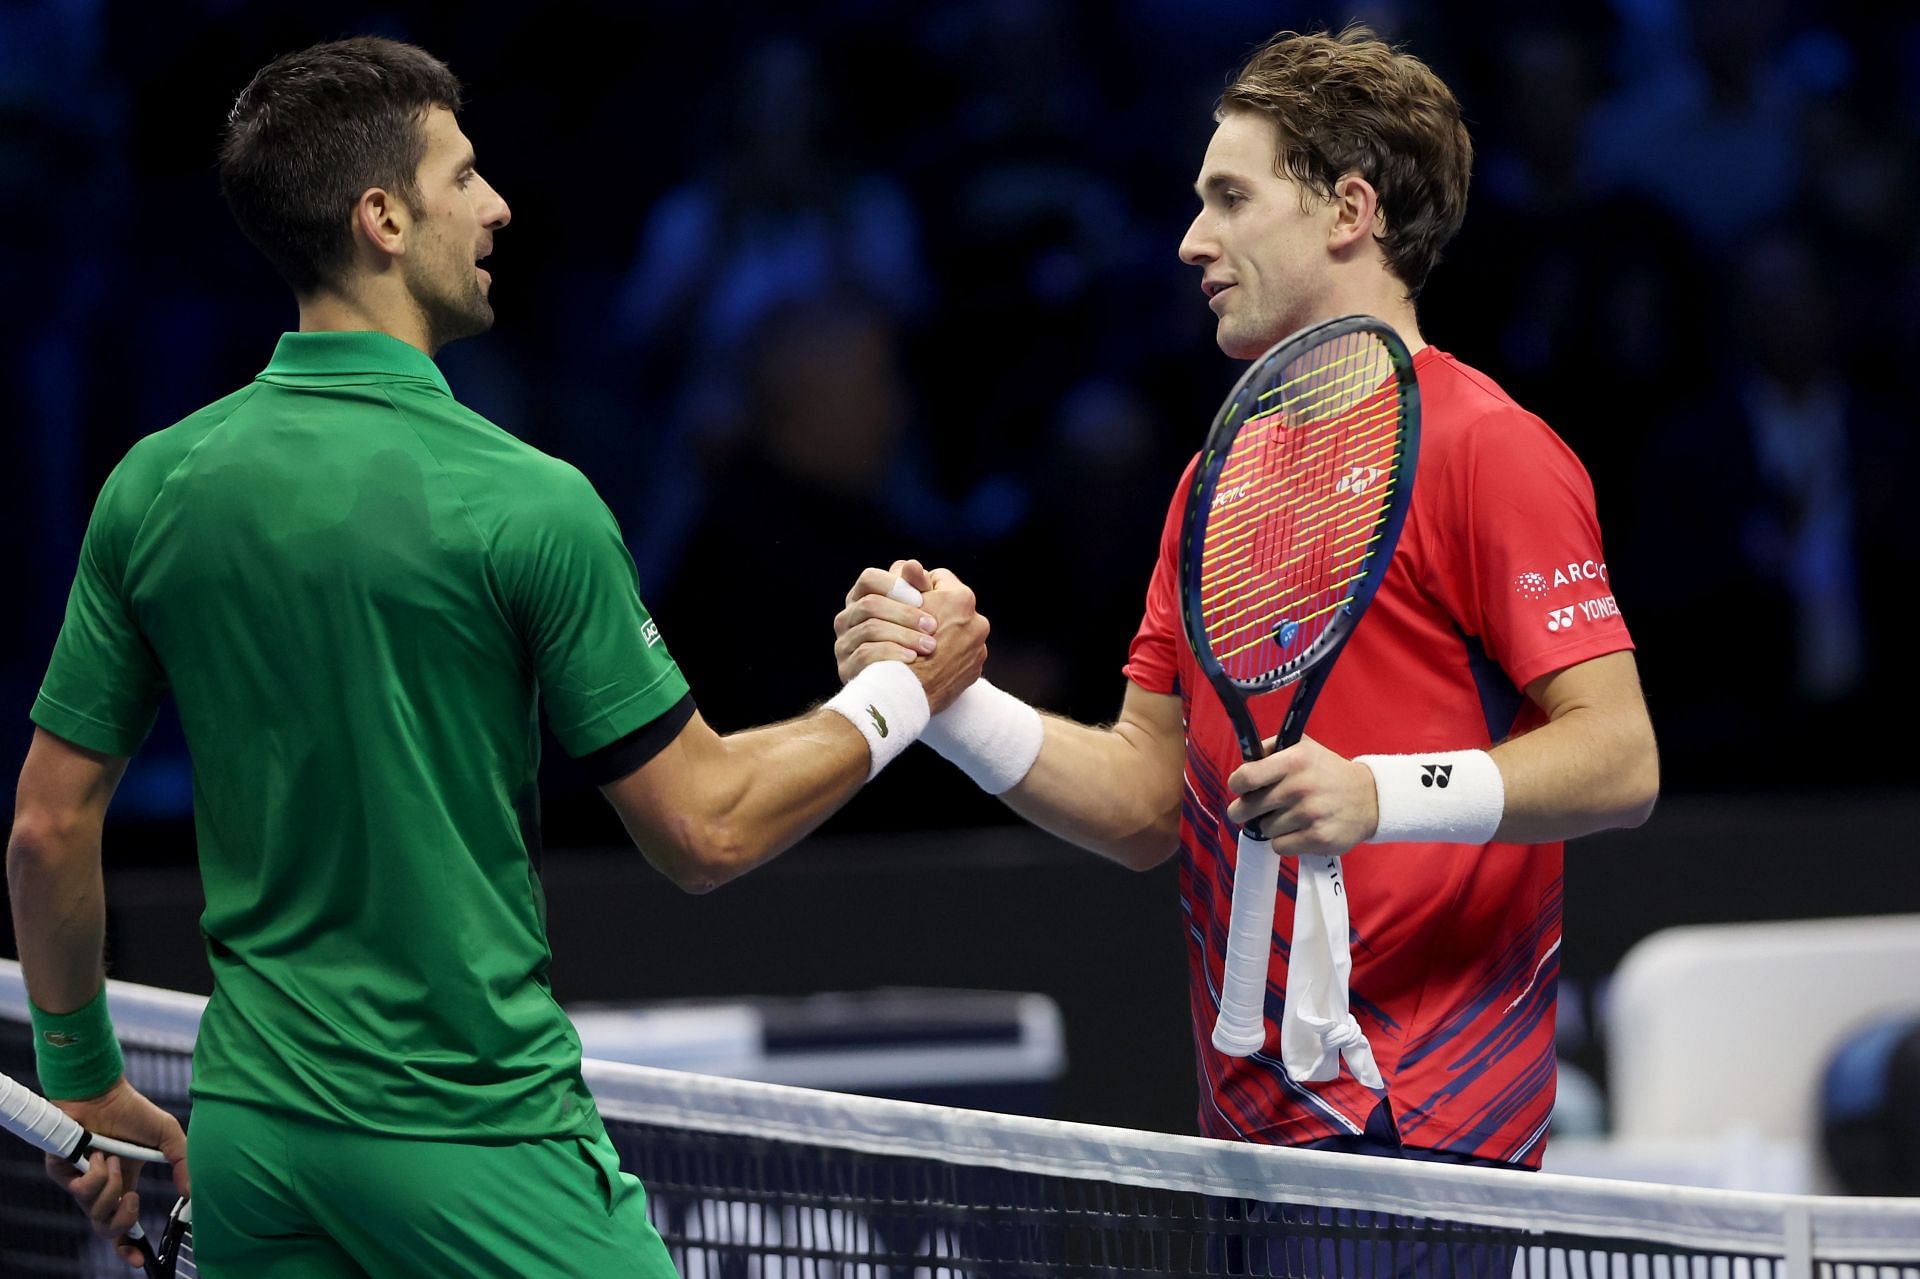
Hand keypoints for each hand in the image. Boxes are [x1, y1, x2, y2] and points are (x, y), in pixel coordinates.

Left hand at [45, 1079, 189, 1268]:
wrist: (104, 1093)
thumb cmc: (133, 1111)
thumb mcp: (168, 1137)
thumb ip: (183, 1163)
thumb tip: (192, 1193)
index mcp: (124, 1185)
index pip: (122, 1226)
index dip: (127, 1247)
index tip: (137, 1259)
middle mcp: (100, 1189)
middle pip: (106, 1229)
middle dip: (123, 1219)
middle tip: (133, 1196)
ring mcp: (80, 1182)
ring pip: (94, 1210)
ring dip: (110, 1185)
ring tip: (112, 1158)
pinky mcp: (61, 1173)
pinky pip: (80, 1191)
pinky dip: (95, 1174)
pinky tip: (97, 1154)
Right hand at [833, 559, 938, 682]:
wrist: (912, 691)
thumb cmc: (921, 645)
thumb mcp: (926, 613)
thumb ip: (921, 589)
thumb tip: (913, 564)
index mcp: (863, 600)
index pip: (869, 579)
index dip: (895, 585)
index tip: (922, 599)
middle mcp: (848, 620)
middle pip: (870, 604)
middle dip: (905, 614)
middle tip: (933, 626)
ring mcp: (844, 645)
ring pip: (869, 628)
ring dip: (904, 635)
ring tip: (930, 646)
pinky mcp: (847, 669)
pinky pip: (865, 655)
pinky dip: (892, 653)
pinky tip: (913, 659)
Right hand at [910, 568, 989, 712]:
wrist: (905, 695)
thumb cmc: (897, 645)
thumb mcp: (898, 608)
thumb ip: (909, 584)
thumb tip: (912, 565)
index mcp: (960, 599)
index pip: (939, 578)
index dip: (919, 587)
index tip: (908, 599)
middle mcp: (977, 621)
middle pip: (951, 606)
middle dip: (933, 612)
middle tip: (917, 623)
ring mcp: (979, 648)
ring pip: (957, 631)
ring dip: (942, 635)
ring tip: (924, 646)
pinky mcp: (975, 671)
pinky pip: (960, 656)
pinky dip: (946, 657)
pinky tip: (928, 662)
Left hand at [1226, 734, 1378, 858]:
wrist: (1370, 798)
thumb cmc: (1328, 772)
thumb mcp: (1303, 748)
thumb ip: (1271, 750)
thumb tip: (1243, 762)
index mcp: (1294, 760)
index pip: (1246, 777)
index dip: (1237, 785)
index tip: (1241, 788)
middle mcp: (1301, 786)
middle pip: (1248, 808)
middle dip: (1246, 810)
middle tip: (1257, 809)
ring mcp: (1310, 814)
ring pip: (1264, 828)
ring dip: (1271, 825)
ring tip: (1290, 816)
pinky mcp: (1317, 838)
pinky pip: (1279, 846)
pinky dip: (1284, 841)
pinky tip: (1298, 830)